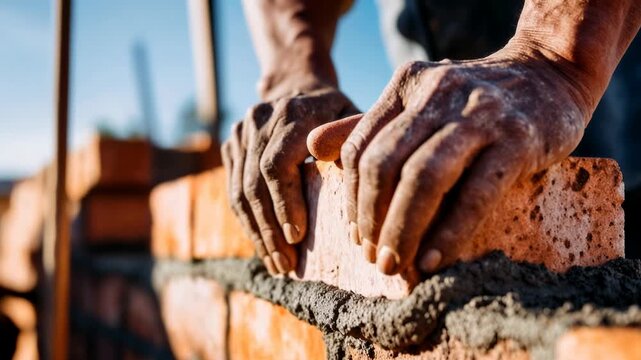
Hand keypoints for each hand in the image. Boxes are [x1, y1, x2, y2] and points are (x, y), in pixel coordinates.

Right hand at [222, 86, 356, 274]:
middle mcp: (260, 119)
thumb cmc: (337, 109)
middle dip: (270, 229)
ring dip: (257, 232)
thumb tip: (362, 193)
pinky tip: (263, 245)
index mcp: (294, 113)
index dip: (285, 204)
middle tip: (287, 264)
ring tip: (276, 263)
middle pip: (255, 183)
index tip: (298, 238)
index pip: (276, 165)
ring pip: (240, 191)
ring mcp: (241, 131)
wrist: (297, 80)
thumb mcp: (354, 116)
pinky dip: (248, 221)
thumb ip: (355, 146)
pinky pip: (233, 189)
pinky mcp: (231, 144)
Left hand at [308, 49, 588, 274]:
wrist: (549, 76)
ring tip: (396, 264)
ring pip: (424, 178)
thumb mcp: (419, 101)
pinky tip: (434, 259)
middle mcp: (438, 92)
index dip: (351, 198)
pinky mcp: (518, 138)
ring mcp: (479, 113)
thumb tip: (313, 147)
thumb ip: (367, 125)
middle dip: (371, 218)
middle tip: (373, 258)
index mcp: (406, 85)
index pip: (361, 147)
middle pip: (384, 164)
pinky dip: (449, 232)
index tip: (355, 235)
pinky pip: (474, 194)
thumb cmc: (476, 100)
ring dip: (403, 229)